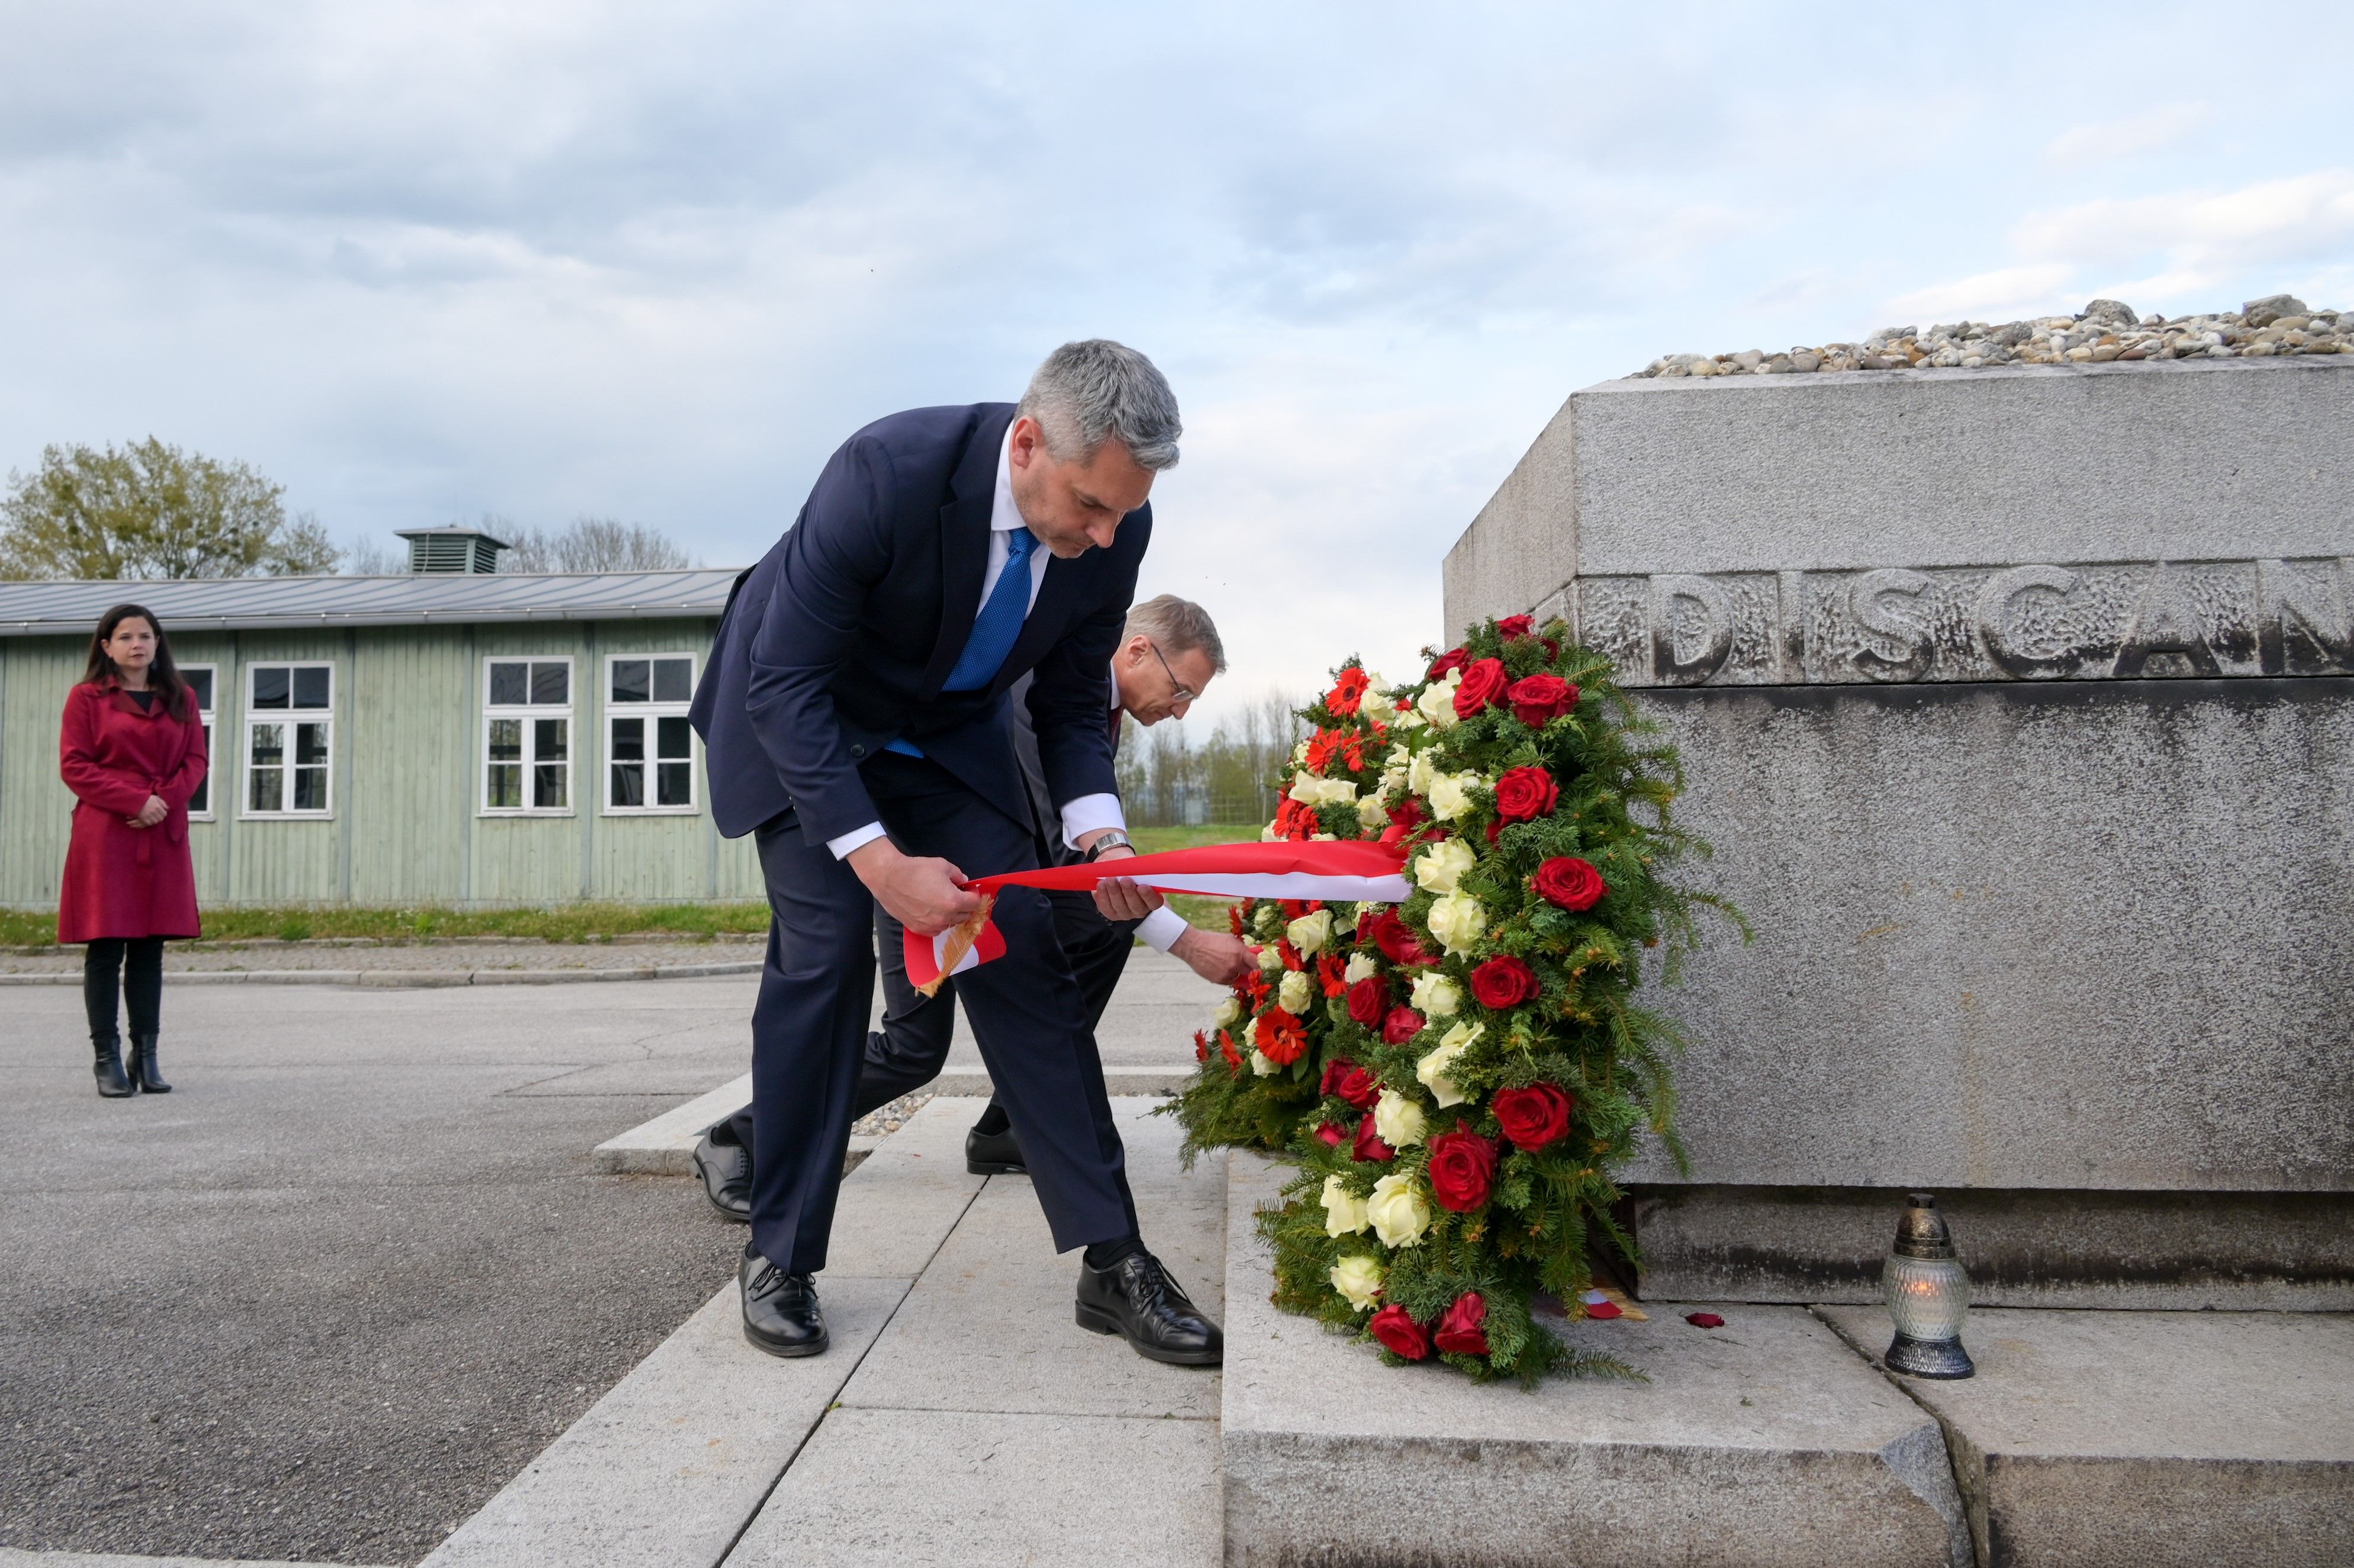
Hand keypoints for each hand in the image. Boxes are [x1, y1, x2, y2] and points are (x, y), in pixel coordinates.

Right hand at [127, 794, 166, 828]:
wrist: (135, 800)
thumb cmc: (146, 798)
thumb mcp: (156, 798)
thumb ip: (163, 802)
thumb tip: (168, 808)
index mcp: (157, 806)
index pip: (164, 814)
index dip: (163, 814)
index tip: (161, 813)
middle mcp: (154, 811)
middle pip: (160, 819)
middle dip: (160, 818)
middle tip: (157, 817)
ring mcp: (148, 815)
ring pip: (155, 822)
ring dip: (155, 821)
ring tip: (153, 818)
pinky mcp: (143, 818)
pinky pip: (149, 823)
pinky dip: (149, 822)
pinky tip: (149, 820)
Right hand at [848, 838, 979, 936]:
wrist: (889, 878)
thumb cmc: (916, 869)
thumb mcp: (943, 865)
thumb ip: (958, 875)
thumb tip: (964, 882)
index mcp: (953, 901)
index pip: (975, 903)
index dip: (973, 894)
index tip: (968, 889)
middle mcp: (945, 917)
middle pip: (965, 915)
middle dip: (964, 905)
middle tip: (956, 894)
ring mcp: (931, 925)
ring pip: (951, 923)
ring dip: (951, 914)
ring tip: (941, 902)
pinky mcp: (919, 929)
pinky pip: (936, 929)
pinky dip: (938, 922)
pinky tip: (932, 911)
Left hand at [1091, 859, 1165, 923]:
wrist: (1114, 871)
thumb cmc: (1129, 869)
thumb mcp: (1136, 867)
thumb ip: (1138, 870)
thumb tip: (1135, 870)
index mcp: (1152, 900)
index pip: (1154, 902)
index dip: (1149, 896)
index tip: (1143, 886)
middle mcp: (1139, 909)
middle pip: (1135, 905)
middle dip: (1129, 892)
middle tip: (1125, 880)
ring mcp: (1124, 913)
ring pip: (1119, 905)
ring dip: (1114, 892)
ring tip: (1110, 879)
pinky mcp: (1110, 913)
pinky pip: (1106, 906)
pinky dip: (1103, 895)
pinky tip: (1101, 884)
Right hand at [1171, 928, 1254, 985]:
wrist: (1194, 946)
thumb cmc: (1213, 940)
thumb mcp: (1231, 940)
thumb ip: (1243, 949)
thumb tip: (1254, 954)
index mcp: (1240, 953)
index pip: (1258, 964)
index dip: (1261, 966)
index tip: (1263, 967)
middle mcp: (1236, 965)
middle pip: (1251, 973)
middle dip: (1250, 970)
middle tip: (1247, 967)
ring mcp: (1228, 974)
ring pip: (1240, 978)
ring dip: (1238, 973)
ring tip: (1227, 964)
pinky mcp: (1220, 981)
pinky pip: (1230, 981)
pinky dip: (1228, 976)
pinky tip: (1220, 968)